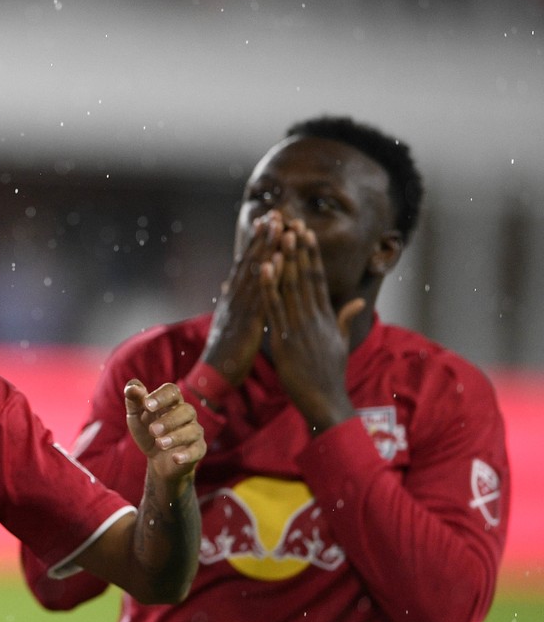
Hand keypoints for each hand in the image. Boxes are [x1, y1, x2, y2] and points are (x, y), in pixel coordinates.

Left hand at [124, 380, 204, 481]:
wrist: (158, 461)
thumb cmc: (147, 433)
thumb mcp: (136, 416)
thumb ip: (133, 400)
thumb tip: (132, 388)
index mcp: (171, 402)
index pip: (172, 391)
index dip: (161, 396)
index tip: (147, 405)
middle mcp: (186, 415)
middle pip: (186, 410)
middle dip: (169, 420)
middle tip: (152, 430)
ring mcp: (194, 432)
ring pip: (193, 430)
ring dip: (176, 436)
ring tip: (159, 443)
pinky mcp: (198, 450)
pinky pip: (198, 450)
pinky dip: (187, 455)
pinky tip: (175, 458)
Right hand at [201, 210, 281, 386]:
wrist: (216, 373)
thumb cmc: (226, 349)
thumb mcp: (228, 321)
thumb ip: (230, 300)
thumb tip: (226, 284)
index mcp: (234, 297)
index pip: (248, 265)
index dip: (257, 243)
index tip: (267, 222)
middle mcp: (236, 296)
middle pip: (251, 261)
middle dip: (263, 237)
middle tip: (274, 214)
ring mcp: (240, 306)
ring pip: (256, 272)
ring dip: (267, 248)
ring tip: (277, 227)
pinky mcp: (248, 320)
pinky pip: (261, 293)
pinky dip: (269, 276)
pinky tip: (277, 260)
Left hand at [261, 220, 363, 433]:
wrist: (325, 399)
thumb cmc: (331, 373)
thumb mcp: (340, 342)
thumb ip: (346, 318)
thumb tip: (356, 300)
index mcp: (325, 317)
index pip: (317, 278)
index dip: (311, 254)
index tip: (306, 233)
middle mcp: (313, 317)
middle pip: (305, 276)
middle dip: (298, 248)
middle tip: (293, 221)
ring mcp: (299, 327)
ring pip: (290, 286)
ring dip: (285, 259)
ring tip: (281, 235)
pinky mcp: (284, 339)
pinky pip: (274, 307)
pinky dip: (269, 285)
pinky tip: (264, 266)